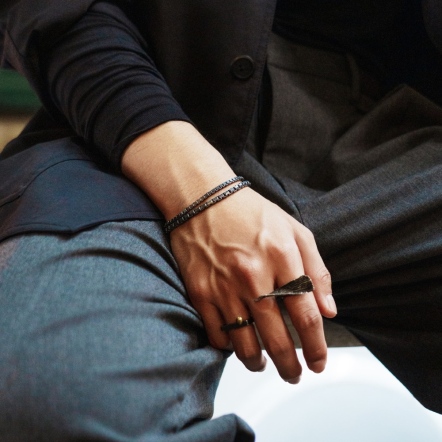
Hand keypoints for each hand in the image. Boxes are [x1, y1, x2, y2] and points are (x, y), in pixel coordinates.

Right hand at [170, 186, 336, 381]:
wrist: (202, 199)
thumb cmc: (252, 213)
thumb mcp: (295, 230)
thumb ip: (317, 270)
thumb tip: (329, 311)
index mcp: (283, 257)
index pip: (307, 316)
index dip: (316, 348)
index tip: (318, 363)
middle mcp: (253, 276)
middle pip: (278, 338)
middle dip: (290, 367)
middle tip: (294, 375)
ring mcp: (224, 286)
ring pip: (245, 343)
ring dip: (259, 363)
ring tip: (265, 365)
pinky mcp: (200, 292)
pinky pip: (217, 333)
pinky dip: (229, 346)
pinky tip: (237, 344)